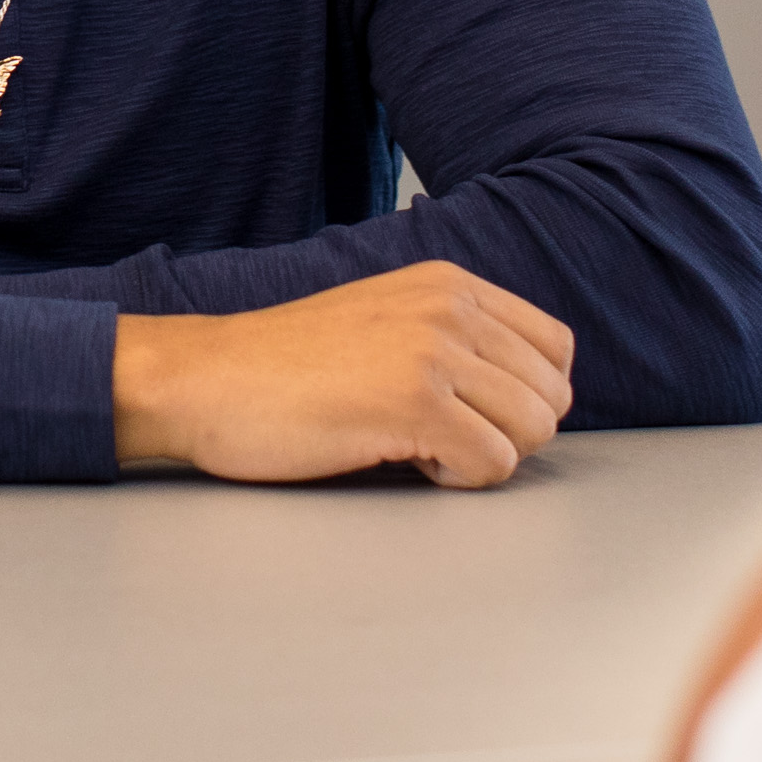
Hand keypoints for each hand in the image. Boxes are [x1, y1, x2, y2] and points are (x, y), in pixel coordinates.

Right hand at [114, 260, 576, 487]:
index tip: (472, 413)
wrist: (206, 379)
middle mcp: (450, 308)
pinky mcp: (414, 402)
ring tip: (419, 445)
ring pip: (532, 431)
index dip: (525, 396)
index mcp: (448, 282)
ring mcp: (434, 352)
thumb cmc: (285, 366)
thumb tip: (527, 394)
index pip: (555, 348)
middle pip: (550, 397)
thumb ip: (454, 336)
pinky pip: (492, 464)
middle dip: (507, 433)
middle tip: (439, 436)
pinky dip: (457, 479)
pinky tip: (403, 458)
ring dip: (483, 456)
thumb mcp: (385, 319)